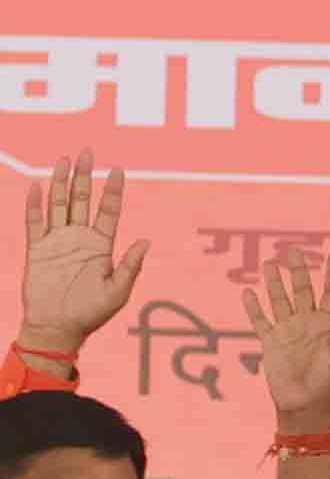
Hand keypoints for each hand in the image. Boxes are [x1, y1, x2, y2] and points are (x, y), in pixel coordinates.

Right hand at [19, 148, 149, 356]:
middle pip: (82, 200)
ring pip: (59, 204)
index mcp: (101, 247)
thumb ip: (130, 266)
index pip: (108, 212)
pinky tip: (38, 186)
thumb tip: (146, 241)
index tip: (119, 170)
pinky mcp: (37, 248)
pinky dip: (36, 204)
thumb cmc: (91, 314)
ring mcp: (57, 241)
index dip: (113, 191)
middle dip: (85, 176)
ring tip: (65, 159)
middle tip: (89, 150)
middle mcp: (79, 239)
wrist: (58, 327)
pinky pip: (35, 221)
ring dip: (61, 182)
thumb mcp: (117, 291)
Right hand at [242, 251, 329, 433]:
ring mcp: (289, 333)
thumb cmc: (327, 385)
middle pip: (304, 292)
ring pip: (280, 301)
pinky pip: (261, 321)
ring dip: (275, 284)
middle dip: (299, 271)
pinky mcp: (271, 343)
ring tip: (270, 264)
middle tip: (294, 250)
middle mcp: (309, 326)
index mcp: (329, 327)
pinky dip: (254, 307)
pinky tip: (248, 292)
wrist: (304, 408)